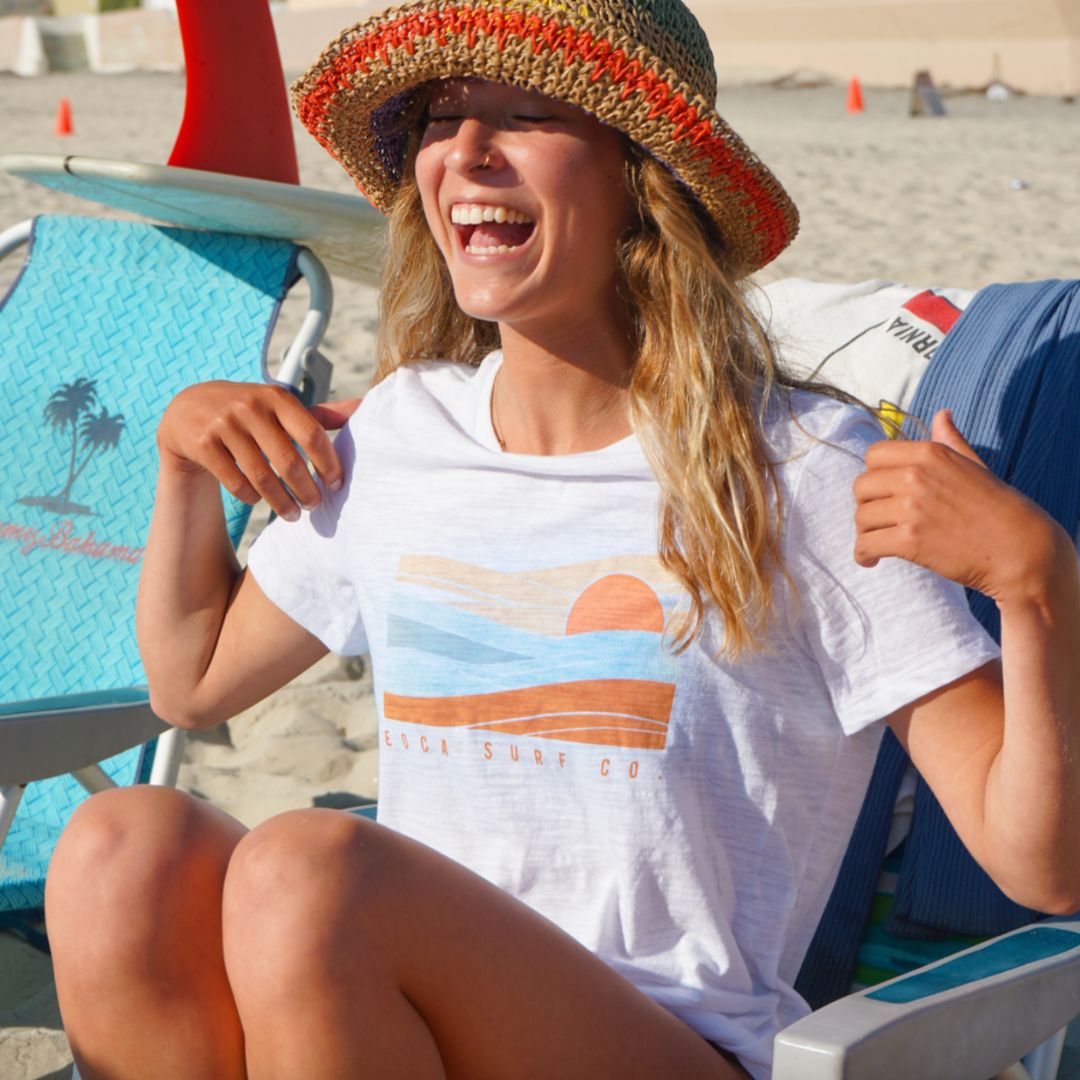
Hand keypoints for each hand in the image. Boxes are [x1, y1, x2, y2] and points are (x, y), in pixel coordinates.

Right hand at [158, 381, 361, 520]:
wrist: (187, 410)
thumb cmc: (249, 413)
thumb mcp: (279, 407)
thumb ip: (319, 414)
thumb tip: (363, 408)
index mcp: (277, 397)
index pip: (312, 434)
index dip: (328, 464)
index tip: (335, 485)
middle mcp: (250, 407)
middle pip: (288, 461)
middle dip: (305, 490)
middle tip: (314, 506)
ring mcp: (224, 425)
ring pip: (261, 477)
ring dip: (280, 502)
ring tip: (291, 514)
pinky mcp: (202, 445)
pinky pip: (235, 482)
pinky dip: (251, 497)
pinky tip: (258, 500)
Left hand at [852, 409, 1058, 603]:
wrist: (1020, 549)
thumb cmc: (997, 508)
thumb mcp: (973, 465)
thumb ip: (950, 441)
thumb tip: (942, 414)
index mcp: (929, 453)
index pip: (873, 455)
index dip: (874, 476)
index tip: (882, 493)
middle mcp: (916, 475)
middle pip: (860, 487)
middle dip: (866, 505)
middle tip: (880, 522)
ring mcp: (911, 508)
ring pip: (860, 518)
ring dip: (864, 533)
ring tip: (878, 543)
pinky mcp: (910, 540)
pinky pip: (865, 544)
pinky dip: (863, 555)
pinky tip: (871, 560)